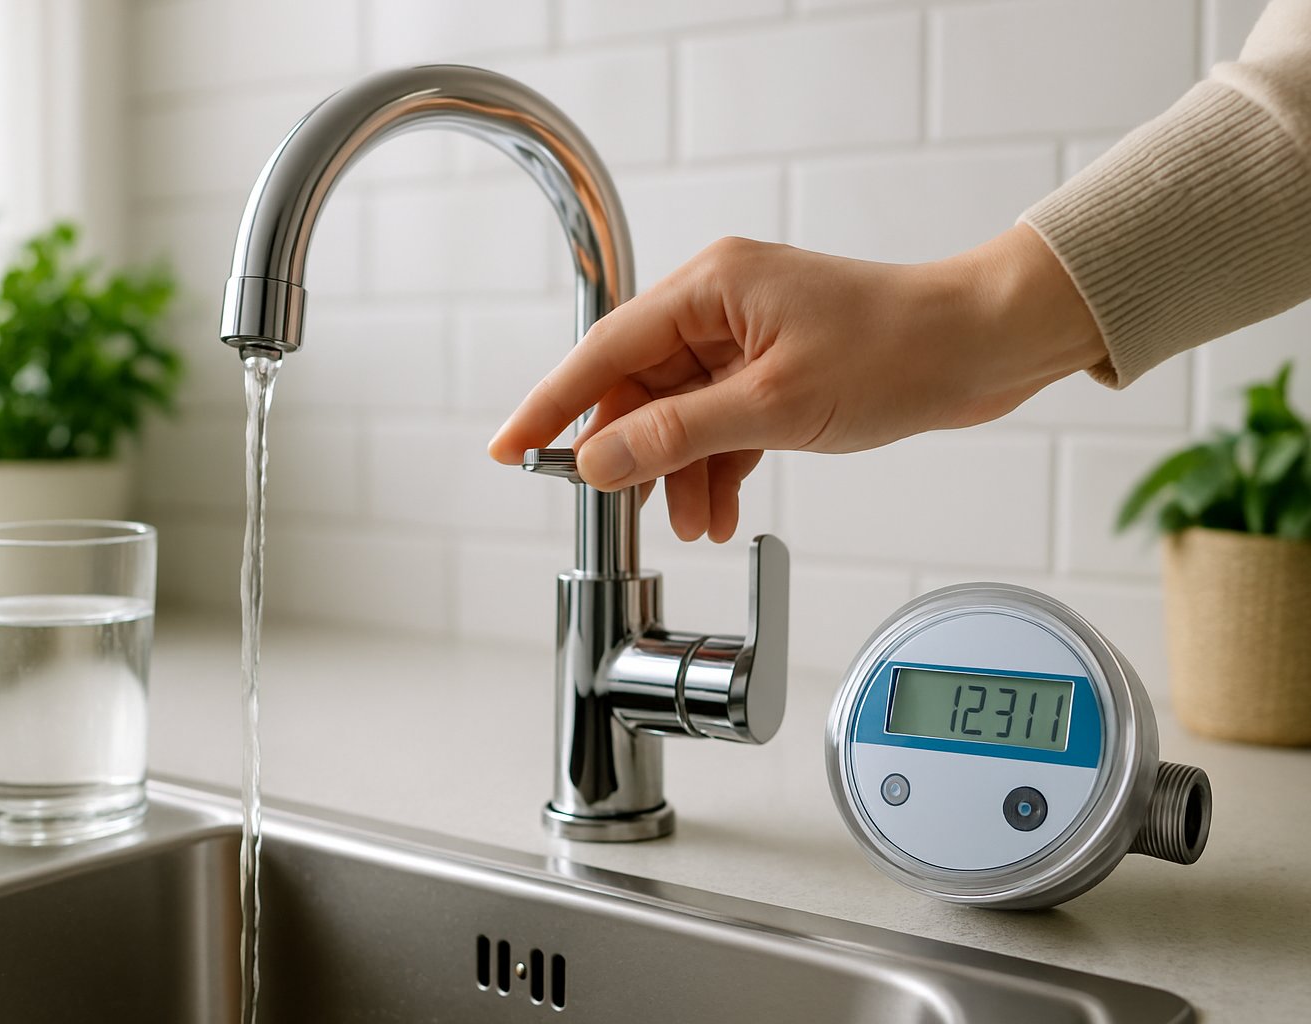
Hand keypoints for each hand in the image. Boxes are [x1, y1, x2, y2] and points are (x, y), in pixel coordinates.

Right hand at [488, 225, 1102, 541]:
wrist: (984, 347)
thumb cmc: (899, 351)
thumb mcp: (776, 405)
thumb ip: (678, 435)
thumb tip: (600, 461)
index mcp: (711, 287)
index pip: (605, 351)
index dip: (553, 405)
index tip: (511, 448)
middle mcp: (721, 306)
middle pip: (639, 387)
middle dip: (631, 454)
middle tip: (616, 507)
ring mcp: (749, 340)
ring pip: (680, 415)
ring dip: (680, 472)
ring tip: (694, 524)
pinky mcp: (776, 371)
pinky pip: (720, 424)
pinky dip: (716, 468)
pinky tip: (721, 511)